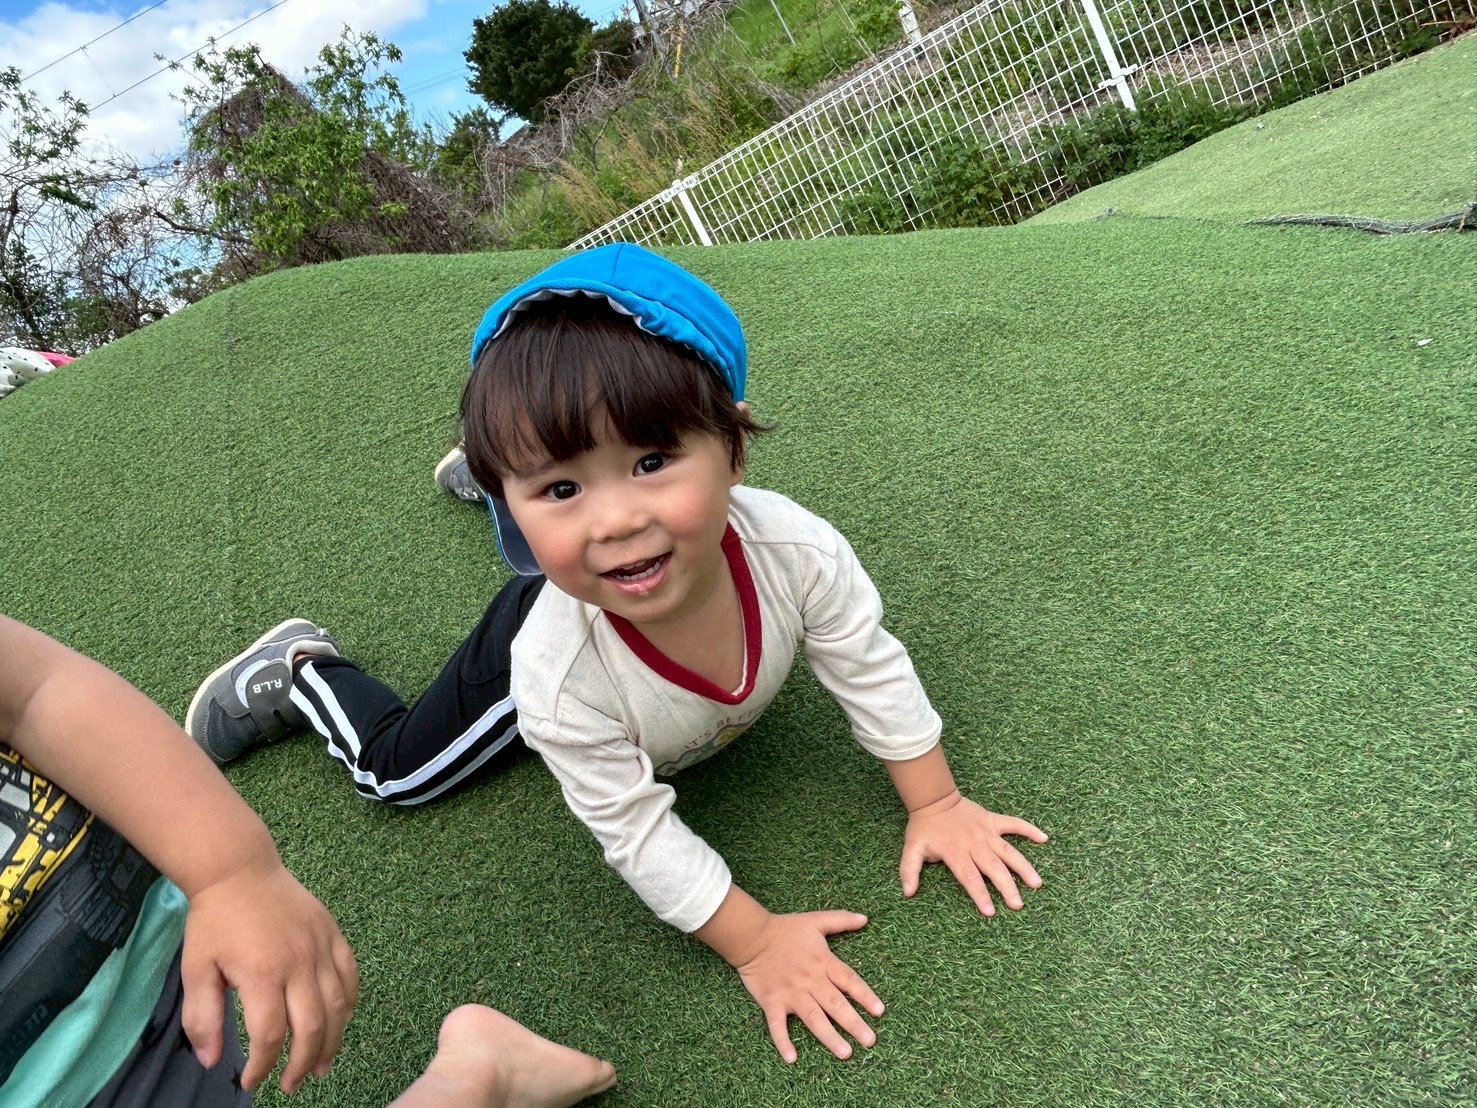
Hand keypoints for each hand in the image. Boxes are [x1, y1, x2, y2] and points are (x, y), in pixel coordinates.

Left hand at [180, 860, 358, 1093]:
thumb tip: (213, 1062)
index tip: (251, 1082)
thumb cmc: (214, 922)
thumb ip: (202, 1018)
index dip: (263, 1066)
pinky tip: (341, 1022)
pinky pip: (350, 976)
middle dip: (303, 1063)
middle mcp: (298, 963)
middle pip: (312, 1026)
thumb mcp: (196, 970)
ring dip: (333, 1041)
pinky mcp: (333, 935)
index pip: (270, 1035)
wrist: (240, 870)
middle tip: (291, 1084)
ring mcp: (321, 948)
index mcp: (262, 974)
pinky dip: (349, 1005)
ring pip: (338, 1006)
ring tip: (322, 1066)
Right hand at [733, 910, 883, 1063]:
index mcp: (823, 962)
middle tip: (870, 1041)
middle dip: (853, 1023)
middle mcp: (810, 981)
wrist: (752, 936)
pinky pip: (777, 1025)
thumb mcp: (816, 920)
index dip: (865, 996)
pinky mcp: (772, 1002)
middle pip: (835, 1004)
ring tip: (845, 1053)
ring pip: (813, 1018)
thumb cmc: (785, 929)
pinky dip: (783, 1041)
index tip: (880, 1012)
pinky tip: (792, 1059)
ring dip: (829, 1036)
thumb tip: (865, 919)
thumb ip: (841, 920)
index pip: (849, 981)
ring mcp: (791, 993)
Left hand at [900, 792, 1046, 915]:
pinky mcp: (993, 821)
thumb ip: (909, 870)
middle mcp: (974, 844)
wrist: (934, 798)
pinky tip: (1044, 838)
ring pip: (1008, 851)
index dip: (979, 894)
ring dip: (1023, 867)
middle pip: (993, 868)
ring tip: (1036, 884)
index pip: (969, 877)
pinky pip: (1014, 824)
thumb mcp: (911, 848)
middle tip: (1018, 905)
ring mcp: (986, 832)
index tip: (990, 911)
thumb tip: (908, 892)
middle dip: (1006, 887)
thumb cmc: (924, 827)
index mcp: (955, 852)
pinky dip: (1029, 829)